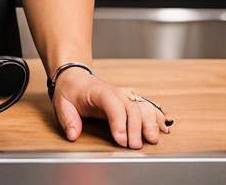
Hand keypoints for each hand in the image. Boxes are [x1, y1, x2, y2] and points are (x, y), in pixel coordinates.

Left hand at [51, 67, 173, 148]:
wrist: (76, 78)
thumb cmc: (70, 92)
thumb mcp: (62, 103)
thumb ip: (67, 119)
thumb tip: (73, 134)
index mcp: (98, 91)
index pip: (112, 104)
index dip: (119, 122)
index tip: (121, 140)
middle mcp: (115, 92)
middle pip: (131, 107)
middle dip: (136, 128)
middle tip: (134, 146)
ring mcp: (125, 95)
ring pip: (142, 106)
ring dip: (150, 122)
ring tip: (152, 139)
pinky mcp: (130, 100)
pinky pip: (147, 106)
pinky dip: (156, 116)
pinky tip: (163, 127)